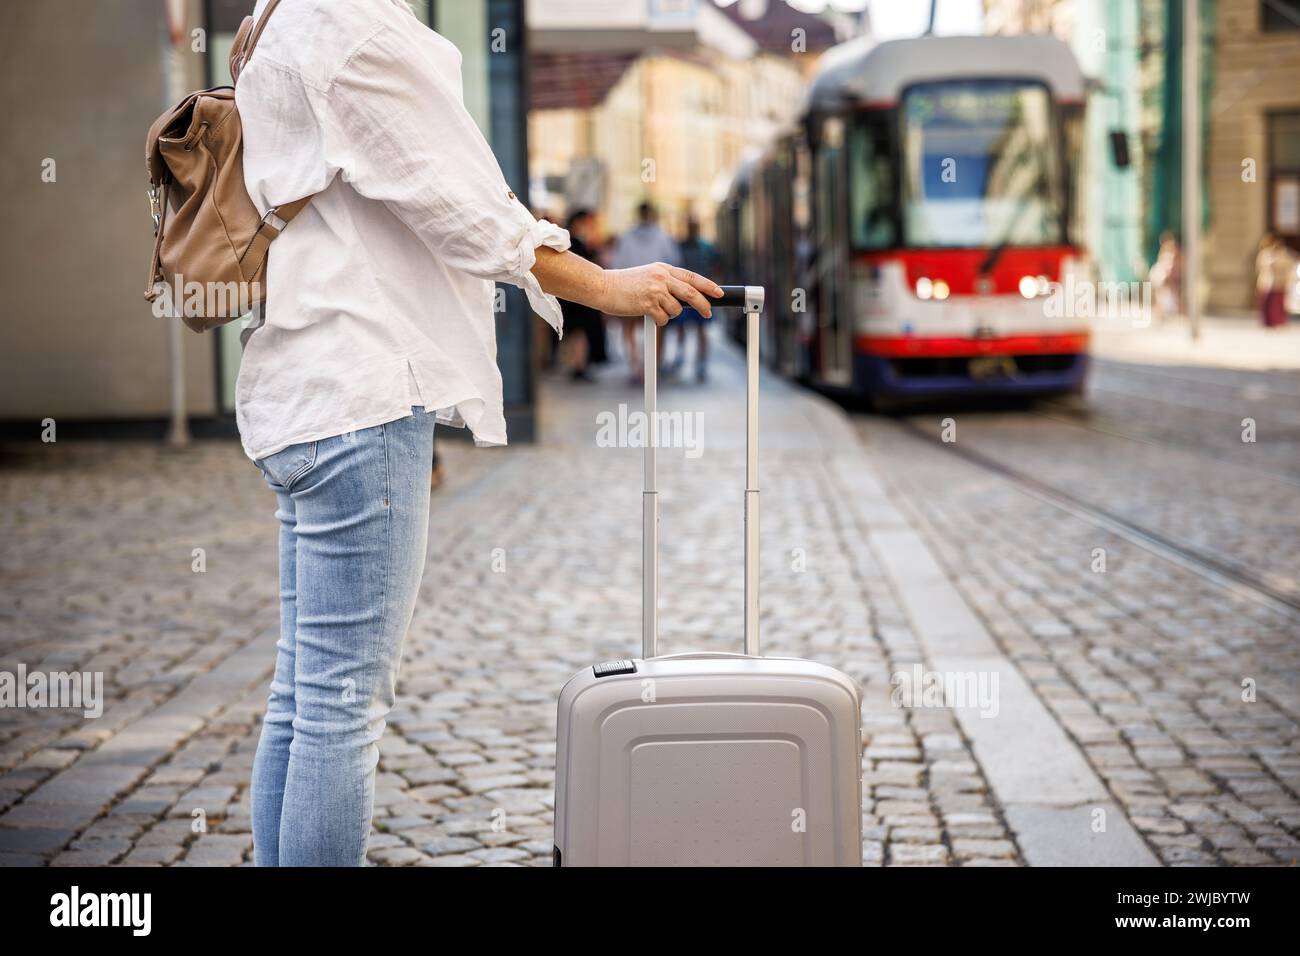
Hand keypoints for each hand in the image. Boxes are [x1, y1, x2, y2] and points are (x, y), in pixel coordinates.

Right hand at [598, 263, 722, 326]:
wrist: (603, 286)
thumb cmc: (623, 284)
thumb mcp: (648, 276)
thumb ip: (665, 282)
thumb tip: (685, 299)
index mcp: (663, 269)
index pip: (691, 277)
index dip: (708, 285)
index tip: (719, 292)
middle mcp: (661, 277)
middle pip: (691, 292)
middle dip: (703, 305)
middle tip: (708, 313)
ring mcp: (654, 290)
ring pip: (676, 309)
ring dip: (670, 314)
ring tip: (655, 310)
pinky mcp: (647, 303)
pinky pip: (663, 318)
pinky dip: (660, 320)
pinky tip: (648, 314)